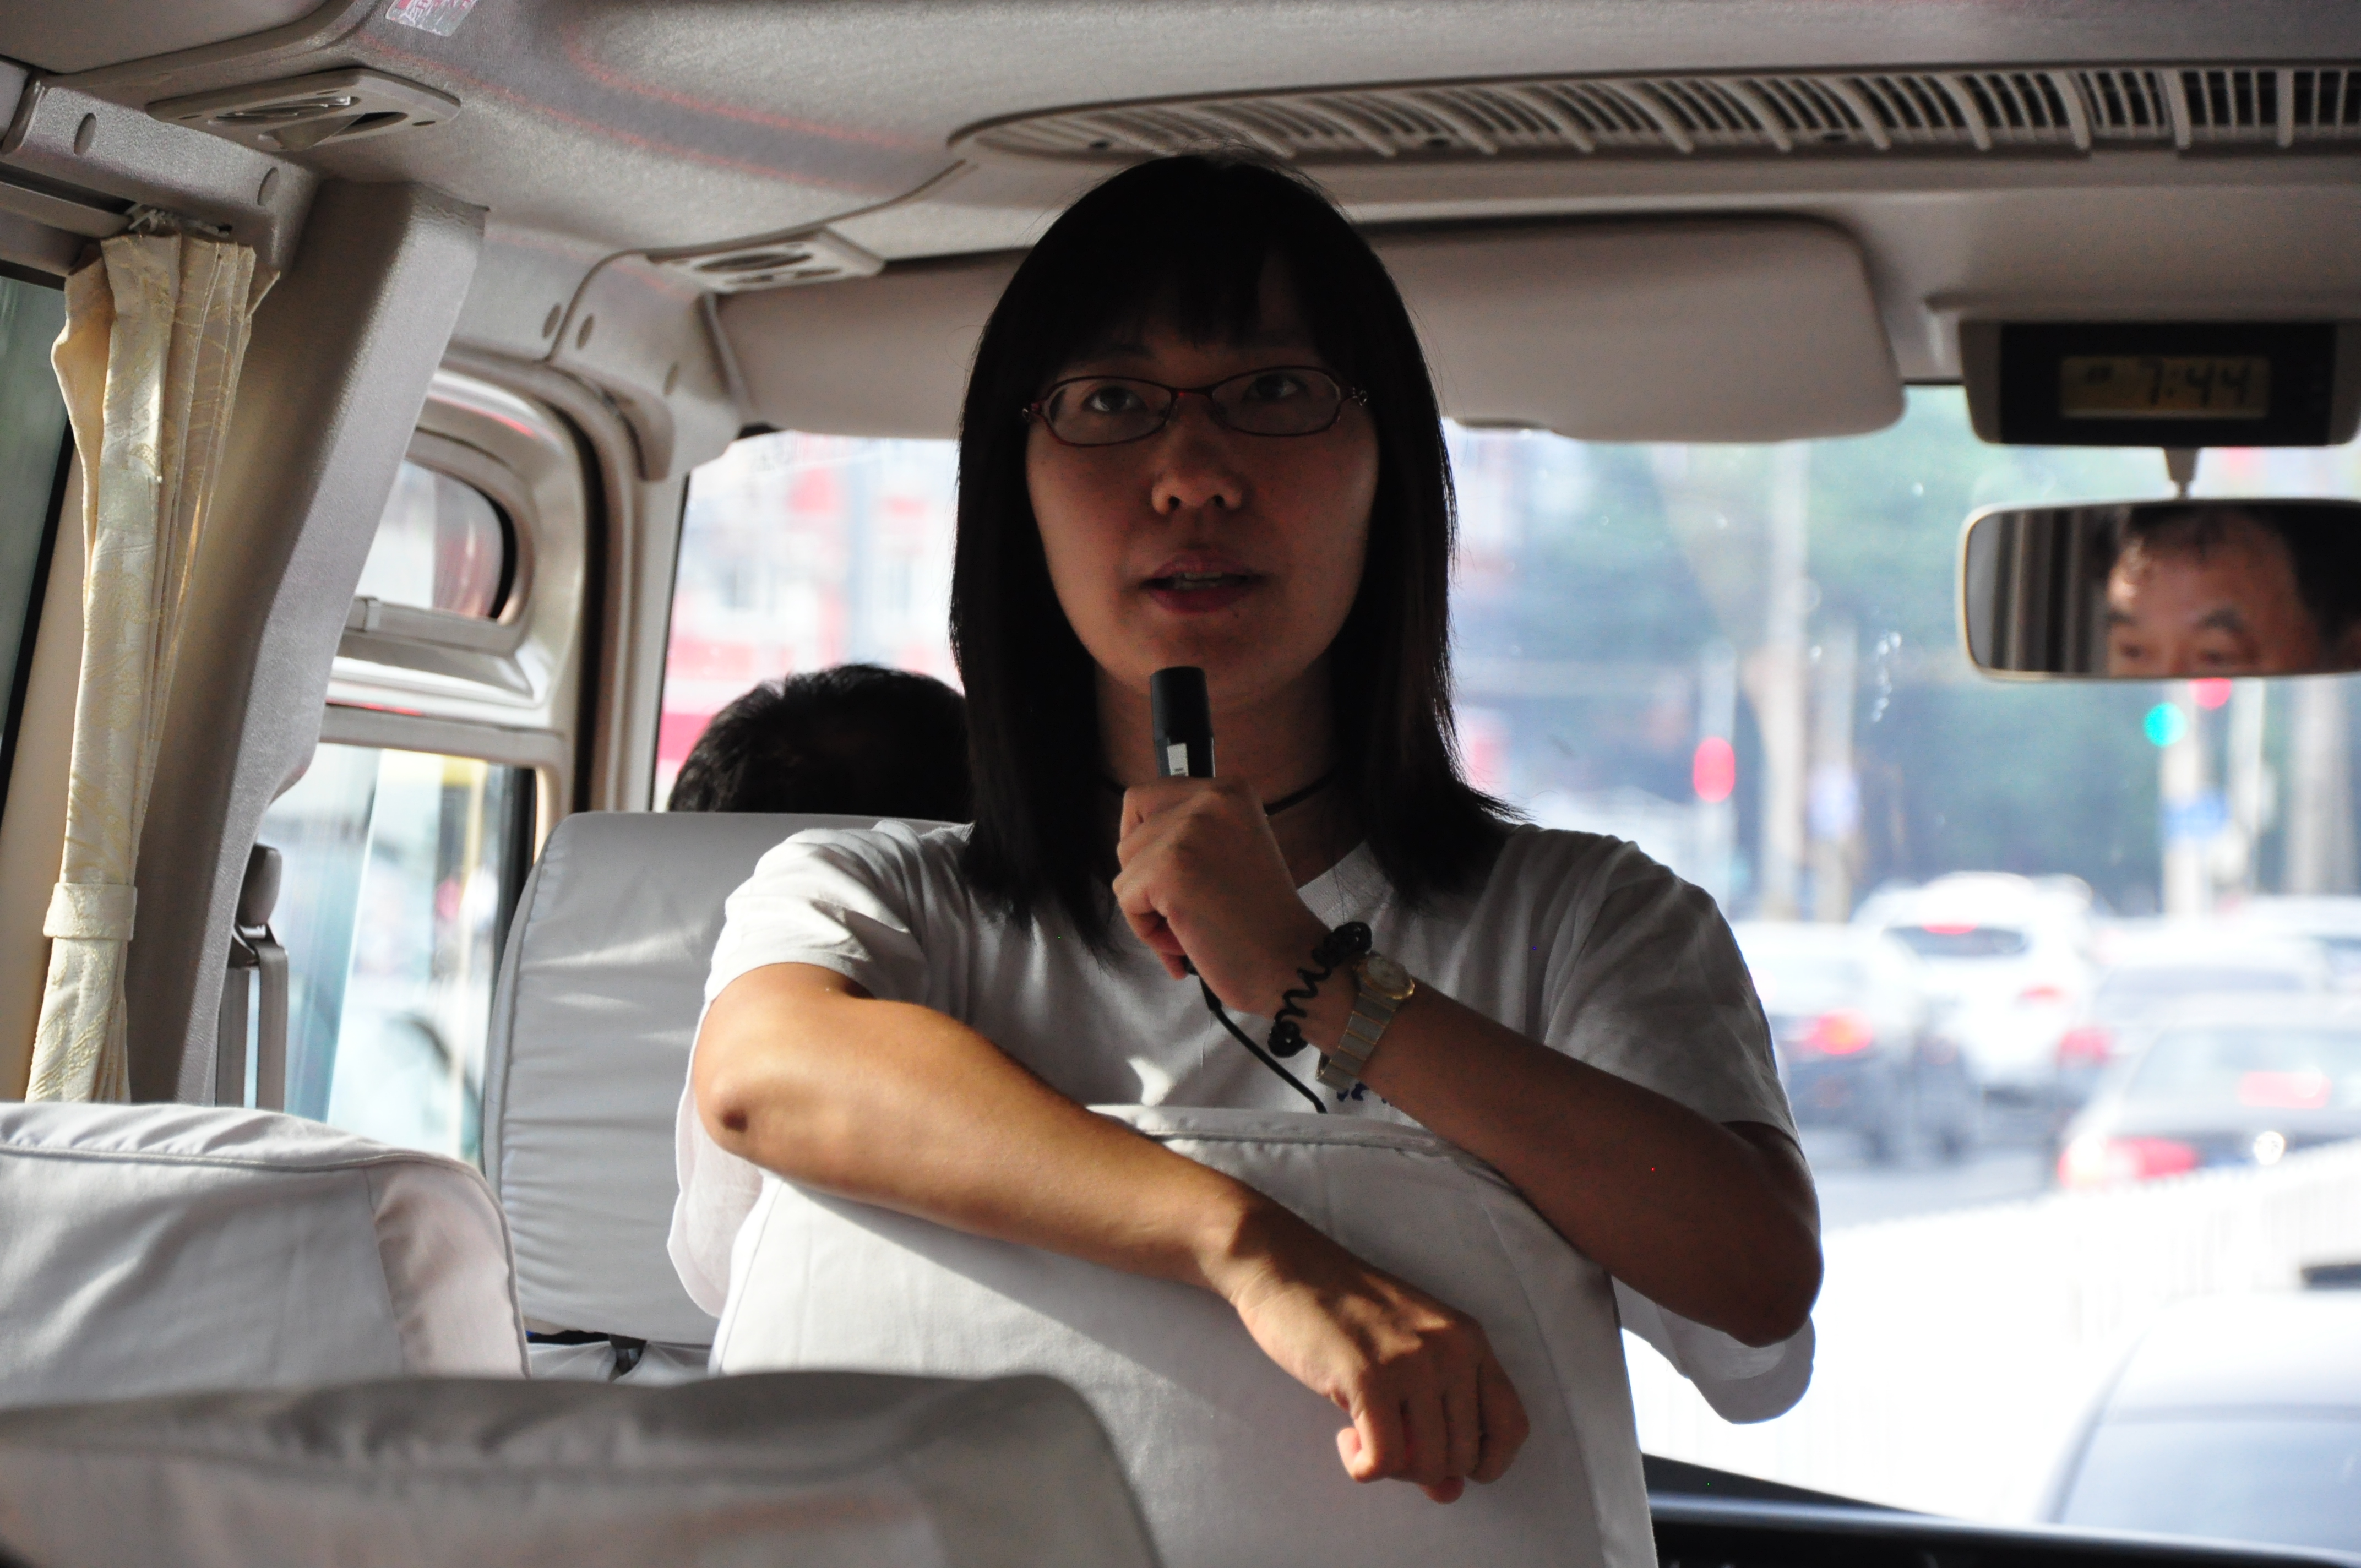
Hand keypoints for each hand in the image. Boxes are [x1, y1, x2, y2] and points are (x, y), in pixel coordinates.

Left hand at [1114, 776, 1328, 1012]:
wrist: (1290, 962)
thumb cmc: (1262, 923)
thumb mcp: (1233, 849)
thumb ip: (1190, 833)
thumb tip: (1131, 833)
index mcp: (1229, 791)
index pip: (1146, 798)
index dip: (1145, 841)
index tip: (1163, 874)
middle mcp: (1211, 799)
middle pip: (1131, 833)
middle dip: (1147, 878)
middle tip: (1187, 909)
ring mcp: (1189, 831)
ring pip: (1126, 868)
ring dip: (1150, 907)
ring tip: (1192, 927)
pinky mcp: (1170, 868)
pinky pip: (1126, 898)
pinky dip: (1147, 930)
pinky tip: (1186, 941)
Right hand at [1207, 1201, 1529, 1501]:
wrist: (1286, 1266)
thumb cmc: (1345, 1315)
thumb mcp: (1406, 1356)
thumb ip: (1435, 1418)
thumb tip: (1448, 1492)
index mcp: (1469, 1339)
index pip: (1513, 1426)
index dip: (1486, 1462)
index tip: (1446, 1460)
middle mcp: (1452, 1349)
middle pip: (1465, 1456)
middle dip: (1424, 1467)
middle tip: (1386, 1439)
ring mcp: (1413, 1362)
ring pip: (1428, 1465)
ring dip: (1392, 1467)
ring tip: (1363, 1435)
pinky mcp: (1369, 1376)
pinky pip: (1383, 1460)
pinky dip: (1364, 1467)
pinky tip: (1346, 1440)